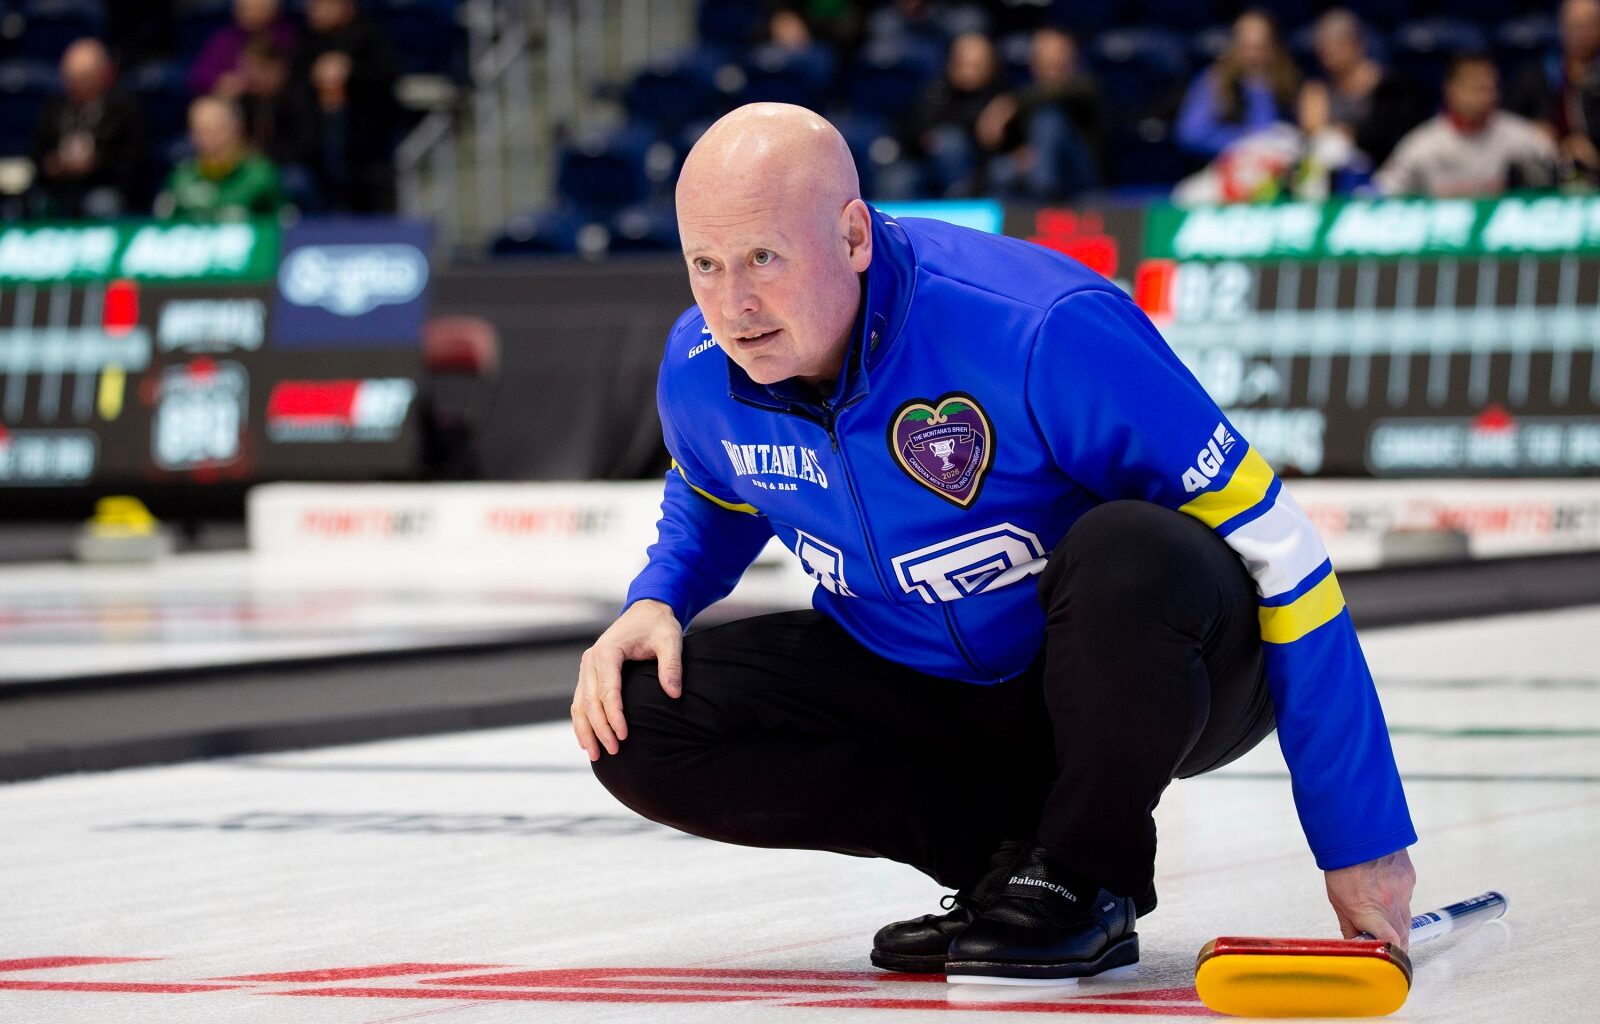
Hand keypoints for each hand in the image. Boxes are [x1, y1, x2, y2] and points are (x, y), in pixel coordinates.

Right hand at [572, 599, 681, 760]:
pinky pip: (580, 700)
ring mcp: (587, 667)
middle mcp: (591, 659)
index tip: (624, 736)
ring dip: (586, 730)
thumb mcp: (670, 640)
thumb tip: (674, 693)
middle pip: (590, 701)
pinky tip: (586, 740)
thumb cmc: (659, 625)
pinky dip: (581, 721)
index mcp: (607, 652)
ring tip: (597, 754)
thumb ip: (672, 665)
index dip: (614, 716)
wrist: (646, 610)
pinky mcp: (589, 673)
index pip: (608, 691)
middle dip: (600, 729)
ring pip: (580, 704)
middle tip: (613, 751)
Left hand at [1324, 848, 1415, 950]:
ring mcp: (1404, 891)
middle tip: (1384, 944)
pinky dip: (1398, 900)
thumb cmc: (1342, 866)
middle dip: (1396, 943)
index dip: (1394, 954)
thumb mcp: (1338, 902)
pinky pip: (1407, 897)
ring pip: (1406, 917)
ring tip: (1378, 911)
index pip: (1393, 944)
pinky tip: (1383, 890)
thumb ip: (1350, 927)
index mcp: (1372, 913)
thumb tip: (1356, 944)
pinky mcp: (1410, 878)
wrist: (1356, 832)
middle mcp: (1392, 905)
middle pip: (1403, 935)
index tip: (1389, 958)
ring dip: (1396, 921)